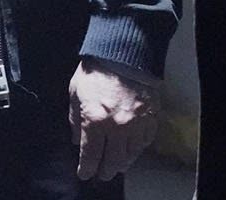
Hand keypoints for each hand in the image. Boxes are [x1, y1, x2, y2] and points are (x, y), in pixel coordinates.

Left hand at [68, 59, 159, 181]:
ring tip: (117, 165)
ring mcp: (136, 124)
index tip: (85, 173)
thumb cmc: (96, 70)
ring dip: (122, 163)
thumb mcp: (75, 92)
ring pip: (130, 155)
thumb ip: (75, 118)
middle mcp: (116, 127)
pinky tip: (132, 150)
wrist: (124, 52)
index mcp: (94, 121)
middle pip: (112, 161)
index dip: (86, 168)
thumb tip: (76, 138)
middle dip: (105, 171)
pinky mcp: (151, 118)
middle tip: (101, 174)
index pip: (90, 156)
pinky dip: (138, 149)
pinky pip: (145, 142)